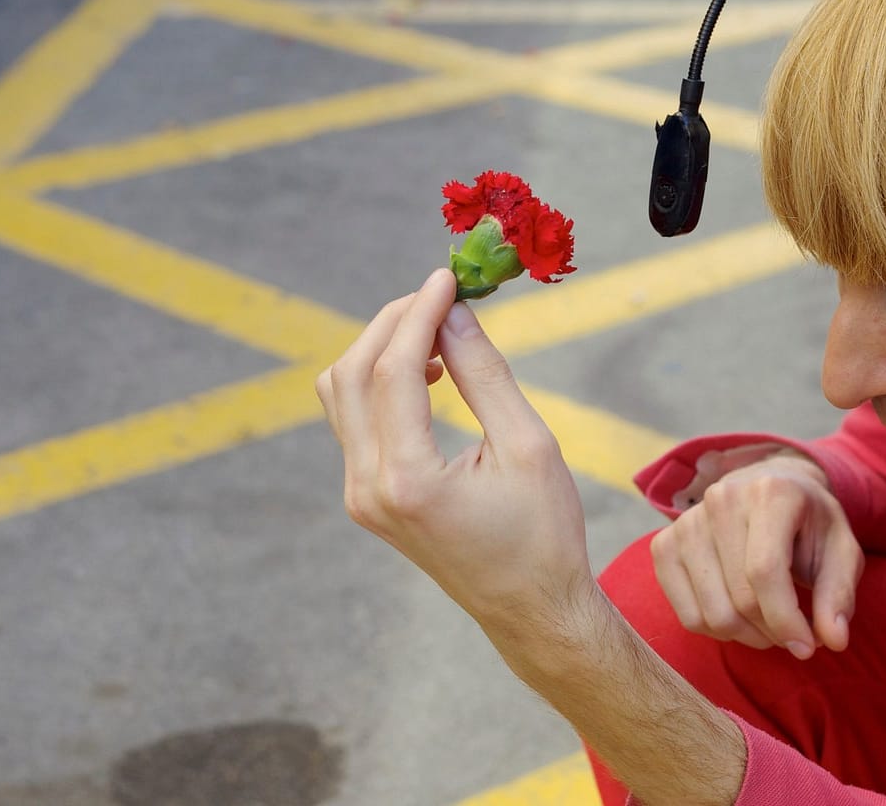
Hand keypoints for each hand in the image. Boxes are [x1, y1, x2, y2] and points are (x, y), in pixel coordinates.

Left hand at [317, 268, 592, 628]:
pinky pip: (353, 420)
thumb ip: (485, 374)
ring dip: (380, 349)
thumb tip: (454, 312)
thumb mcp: (529, 444)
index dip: (419, 312)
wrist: (531, 609)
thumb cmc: (545, 533)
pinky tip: (426, 371)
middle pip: (351, 374)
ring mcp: (360, 496)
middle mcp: (368, 489)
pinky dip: (379, 381)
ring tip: (436, 331)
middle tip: (441, 295)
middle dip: (392, 322)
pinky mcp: (366, 498)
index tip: (449, 277)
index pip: (393, 369)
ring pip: (341, 394)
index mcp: (408, 480)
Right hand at [650, 451, 861, 658]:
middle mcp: (721, 500)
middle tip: (793, 632)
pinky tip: (740, 616)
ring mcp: (686, 523)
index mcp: (770, 493)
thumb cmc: (808, 524)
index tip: (806, 647)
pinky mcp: (664, 546)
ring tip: (770, 624)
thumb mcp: (841, 550)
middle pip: (740, 598)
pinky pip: (687, 616)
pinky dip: (717, 631)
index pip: (765, 571)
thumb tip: (834, 640)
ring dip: (747, 636)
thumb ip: (838, 594)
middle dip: (773, 631)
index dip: (786, 620)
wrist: (769, 489)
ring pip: (712, 614)